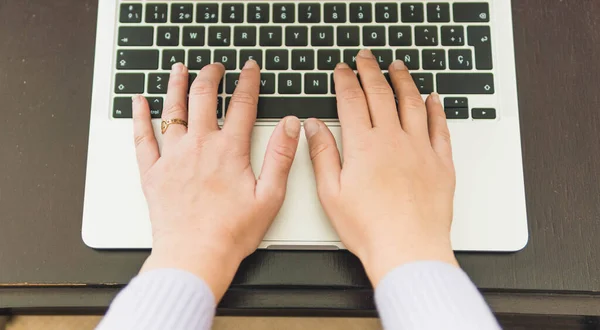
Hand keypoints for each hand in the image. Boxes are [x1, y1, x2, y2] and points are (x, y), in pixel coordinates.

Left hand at [132, 61, 300, 299]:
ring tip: (179, 69)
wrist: (195, 256)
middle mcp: (199, 146)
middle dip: (210, 76)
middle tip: (214, 66)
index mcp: (229, 151)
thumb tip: (291, 125)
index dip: (248, 81)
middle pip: (203, 98)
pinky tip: (138, 103)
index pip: (242, 105)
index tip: (249, 68)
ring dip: (176, 85)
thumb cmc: (231, 232)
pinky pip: (142, 138)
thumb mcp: (270, 196)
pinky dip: (139, 117)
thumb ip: (281, 156)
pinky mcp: (153, 173)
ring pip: (172, 110)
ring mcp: (172, 157)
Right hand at [304, 49, 457, 286]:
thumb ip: (322, 154)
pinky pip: (440, 127)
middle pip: (381, 93)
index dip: (345, 80)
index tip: (342, 69)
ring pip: (412, 103)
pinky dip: (436, 109)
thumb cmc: (369, 228)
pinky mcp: (441, 163)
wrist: (408, 249)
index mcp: (363, 146)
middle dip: (371, 70)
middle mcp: (393, 140)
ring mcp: (420, 148)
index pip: (352, 100)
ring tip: (398, 66)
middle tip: (367, 57)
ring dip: (403, 80)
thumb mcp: (331, 193)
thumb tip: (314, 126)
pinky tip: (433, 98)